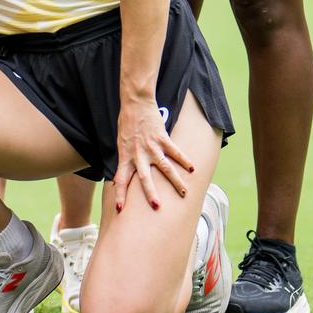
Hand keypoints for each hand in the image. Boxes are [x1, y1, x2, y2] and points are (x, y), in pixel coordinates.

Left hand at [111, 96, 192, 212]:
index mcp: (126, 156)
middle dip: (150, 193)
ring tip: (183, 193)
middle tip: (157, 206)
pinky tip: (192, 169)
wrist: (135, 103)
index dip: (120, 194)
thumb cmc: (127, 124)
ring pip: (164, 167)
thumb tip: (128, 175)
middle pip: (144, 177)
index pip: (120, 179)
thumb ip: (126, 160)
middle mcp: (138, 154)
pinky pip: (175, 151)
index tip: (120, 209)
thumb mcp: (121, 144)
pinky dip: (184, 160)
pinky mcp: (162, 138)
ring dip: (174, 181)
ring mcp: (151, 146)